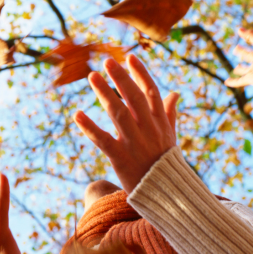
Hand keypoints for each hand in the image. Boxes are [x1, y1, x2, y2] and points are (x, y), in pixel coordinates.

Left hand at [73, 55, 178, 193]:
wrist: (168, 196)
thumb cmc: (166, 164)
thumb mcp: (171, 137)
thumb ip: (169, 114)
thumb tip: (175, 93)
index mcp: (160, 123)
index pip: (151, 92)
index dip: (141, 73)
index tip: (130, 57)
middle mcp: (149, 130)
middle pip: (133, 97)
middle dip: (121, 77)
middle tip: (107, 61)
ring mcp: (135, 143)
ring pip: (118, 113)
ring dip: (104, 93)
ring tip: (92, 77)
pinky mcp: (121, 158)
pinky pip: (103, 140)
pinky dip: (89, 127)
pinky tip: (77, 114)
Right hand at [224, 28, 252, 110]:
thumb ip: (251, 35)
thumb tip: (239, 29)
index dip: (248, 39)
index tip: (241, 35)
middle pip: (249, 57)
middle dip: (242, 53)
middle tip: (235, 49)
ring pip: (245, 70)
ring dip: (240, 69)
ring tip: (235, 69)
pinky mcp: (251, 79)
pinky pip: (240, 81)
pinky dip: (233, 82)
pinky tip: (226, 82)